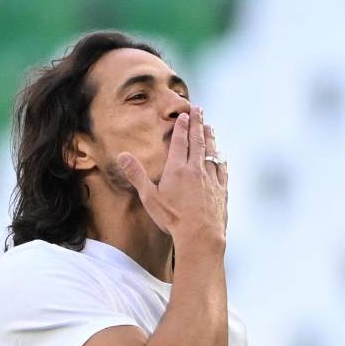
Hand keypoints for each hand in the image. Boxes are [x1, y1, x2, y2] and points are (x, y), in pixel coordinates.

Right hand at [118, 106, 228, 242]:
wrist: (201, 236)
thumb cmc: (173, 219)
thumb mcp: (149, 198)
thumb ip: (137, 175)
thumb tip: (122, 156)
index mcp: (178, 169)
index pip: (181, 142)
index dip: (182, 127)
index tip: (185, 114)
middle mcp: (196, 170)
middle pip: (198, 142)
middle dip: (198, 124)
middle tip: (199, 109)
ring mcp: (211, 180)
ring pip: (212, 153)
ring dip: (210, 138)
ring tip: (210, 127)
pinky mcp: (221, 191)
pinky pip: (222, 170)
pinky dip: (221, 160)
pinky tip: (222, 157)